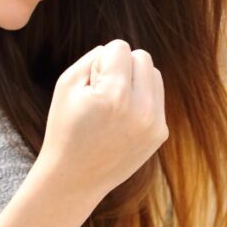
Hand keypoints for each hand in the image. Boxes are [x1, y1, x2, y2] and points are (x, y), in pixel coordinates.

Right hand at [36, 39, 167, 203]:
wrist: (74, 178)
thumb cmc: (66, 128)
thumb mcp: (67, 84)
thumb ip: (94, 57)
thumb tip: (118, 50)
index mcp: (115, 95)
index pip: (121, 47)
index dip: (102, 61)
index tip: (92, 84)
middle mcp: (141, 109)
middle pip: (143, 57)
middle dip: (123, 66)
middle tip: (103, 92)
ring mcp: (154, 123)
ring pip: (155, 74)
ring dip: (136, 81)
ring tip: (114, 103)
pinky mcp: (161, 134)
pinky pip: (157, 98)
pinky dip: (142, 101)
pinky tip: (123, 120)